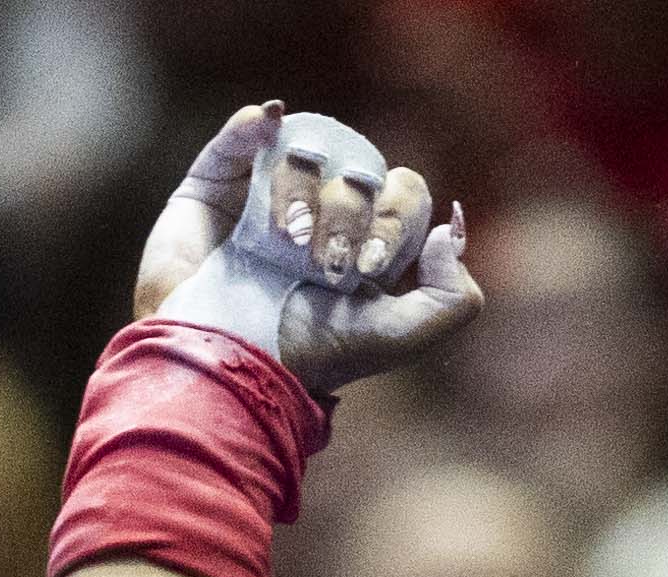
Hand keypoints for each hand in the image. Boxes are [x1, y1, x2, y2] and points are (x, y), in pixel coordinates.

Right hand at [134, 102, 481, 397]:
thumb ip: (452, 299)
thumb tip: (452, 228)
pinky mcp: (215, 186)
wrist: (225, 361)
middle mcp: (325, 214)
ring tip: (285, 240)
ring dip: (301, 192)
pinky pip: (243, 134)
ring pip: (305, 153)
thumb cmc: (307, 354)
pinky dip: (256, 124)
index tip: (363, 269)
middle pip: (360, 172)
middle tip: (323, 265)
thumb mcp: (397, 341)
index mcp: (369, 244)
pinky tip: (268, 125)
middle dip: (347, 217)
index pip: (406, 195)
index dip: (395, 222)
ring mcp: (269, 195)